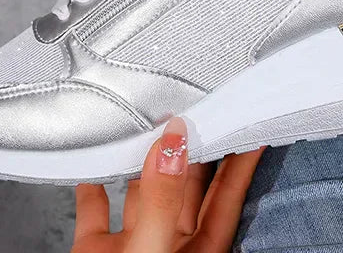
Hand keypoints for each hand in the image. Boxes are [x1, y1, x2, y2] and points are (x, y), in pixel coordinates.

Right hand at [71, 117, 263, 252]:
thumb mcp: (149, 252)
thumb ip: (162, 199)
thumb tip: (174, 139)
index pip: (227, 193)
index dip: (241, 156)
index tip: (249, 118)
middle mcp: (169, 246)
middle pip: (188, 184)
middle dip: (194, 145)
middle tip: (203, 103)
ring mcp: (133, 248)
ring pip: (143, 190)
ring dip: (145, 157)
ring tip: (152, 119)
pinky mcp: (97, 252)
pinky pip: (96, 209)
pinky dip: (93, 184)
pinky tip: (93, 164)